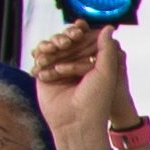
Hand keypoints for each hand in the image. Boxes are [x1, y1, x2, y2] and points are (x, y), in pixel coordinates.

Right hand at [26, 16, 112, 139]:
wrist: (76, 123)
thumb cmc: (96, 101)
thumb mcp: (106, 72)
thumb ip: (106, 48)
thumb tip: (109, 28)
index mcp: (90, 64)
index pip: (83, 40)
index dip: (80, 32)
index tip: (80, 26)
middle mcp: (74, 66)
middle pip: (66, 41)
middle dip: (65, 36)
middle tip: (68, 40)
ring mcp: (58, 71)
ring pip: (52, 48)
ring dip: (52, 44)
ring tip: (56, 47)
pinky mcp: (44, 77)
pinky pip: (39, 59)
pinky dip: (41, 54)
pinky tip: (44, 56)